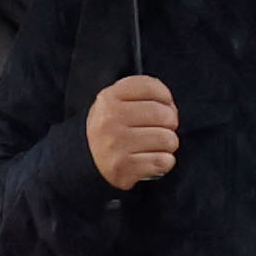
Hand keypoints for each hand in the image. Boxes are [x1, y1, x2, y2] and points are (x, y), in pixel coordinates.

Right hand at [86, 74, 182, 189]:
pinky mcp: (124, 168)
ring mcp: (116, 144)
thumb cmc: (109, 131)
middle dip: (170, 124)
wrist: (86, 161)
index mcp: (108, 99)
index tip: (164, 105)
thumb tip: (170, 106)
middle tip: (161, 130)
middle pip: (165, 115)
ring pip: (168, 139)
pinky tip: (152, 160)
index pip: (150, 87)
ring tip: (156, 146)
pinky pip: (163, 161)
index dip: (165, 97)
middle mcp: (110, 120)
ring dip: (168, 145)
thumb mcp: (115, 103)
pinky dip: (164, 162)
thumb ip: (141, 95)